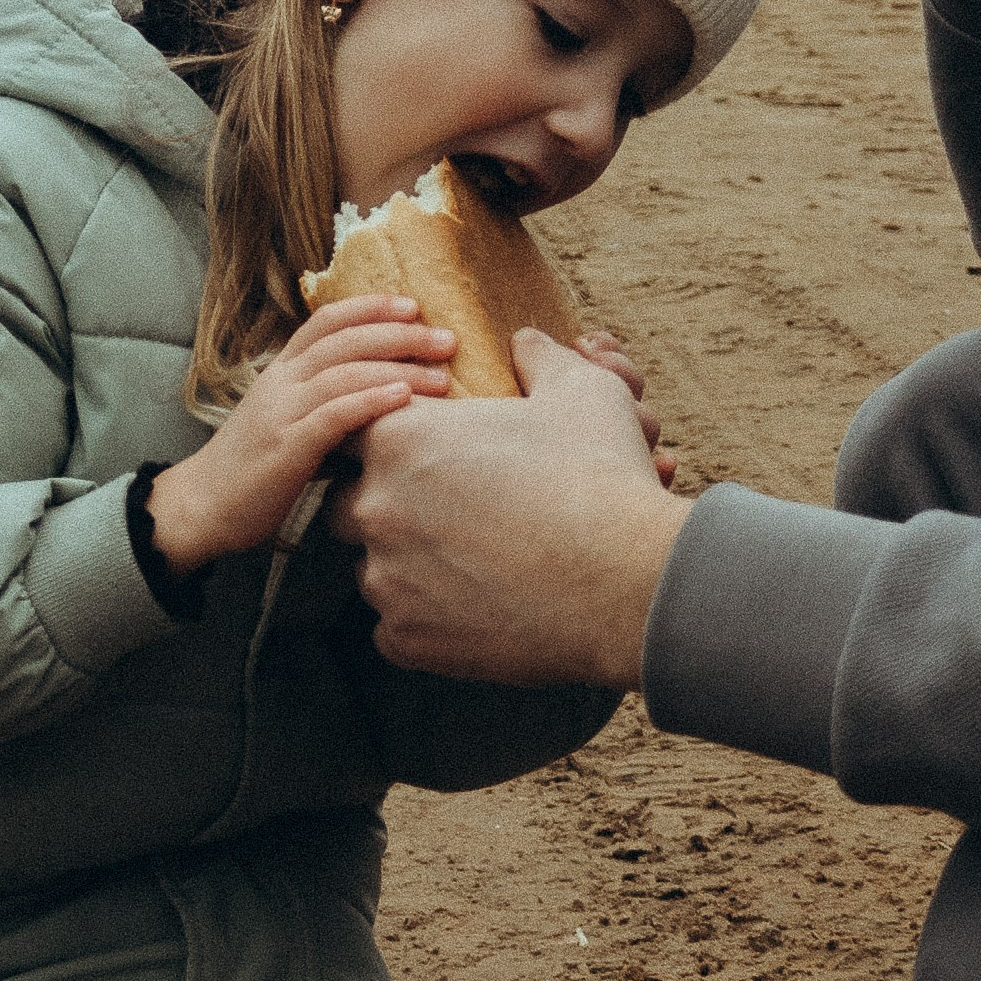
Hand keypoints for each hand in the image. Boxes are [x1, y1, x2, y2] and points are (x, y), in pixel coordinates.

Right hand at [147, 295, 454, 573]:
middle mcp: (281, 383)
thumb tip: (379, 398)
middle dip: (400, 334)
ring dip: (398, 369)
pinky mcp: (286, 447)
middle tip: (447, 339)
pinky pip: (334, 414)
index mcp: (280, 372)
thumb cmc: (251, 470)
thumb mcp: (286, 422)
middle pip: (345, 340)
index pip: (326, 321)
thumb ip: (322, 403)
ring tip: (441, 375)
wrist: (201, 507)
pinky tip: (404, 399)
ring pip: (345, 373)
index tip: (413, 307)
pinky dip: (371, 401)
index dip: (370, 308)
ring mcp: (282, 412)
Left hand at [329, 329, 686, 684]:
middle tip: (447, 514)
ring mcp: (386, 578)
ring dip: (405, 566)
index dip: (388, 443)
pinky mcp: (407, 640)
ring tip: (467, 563)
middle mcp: (376, 506)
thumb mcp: (580, 391)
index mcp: (400, 439)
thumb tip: (526, 341)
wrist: (630, 582)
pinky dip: (424, 623)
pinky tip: (473, 609)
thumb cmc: (603, 477)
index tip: (425, 457)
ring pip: (371, 570)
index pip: (355, 432)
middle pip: (350, 502)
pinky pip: (394, 631)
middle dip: (388, 506)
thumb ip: (539, 358)